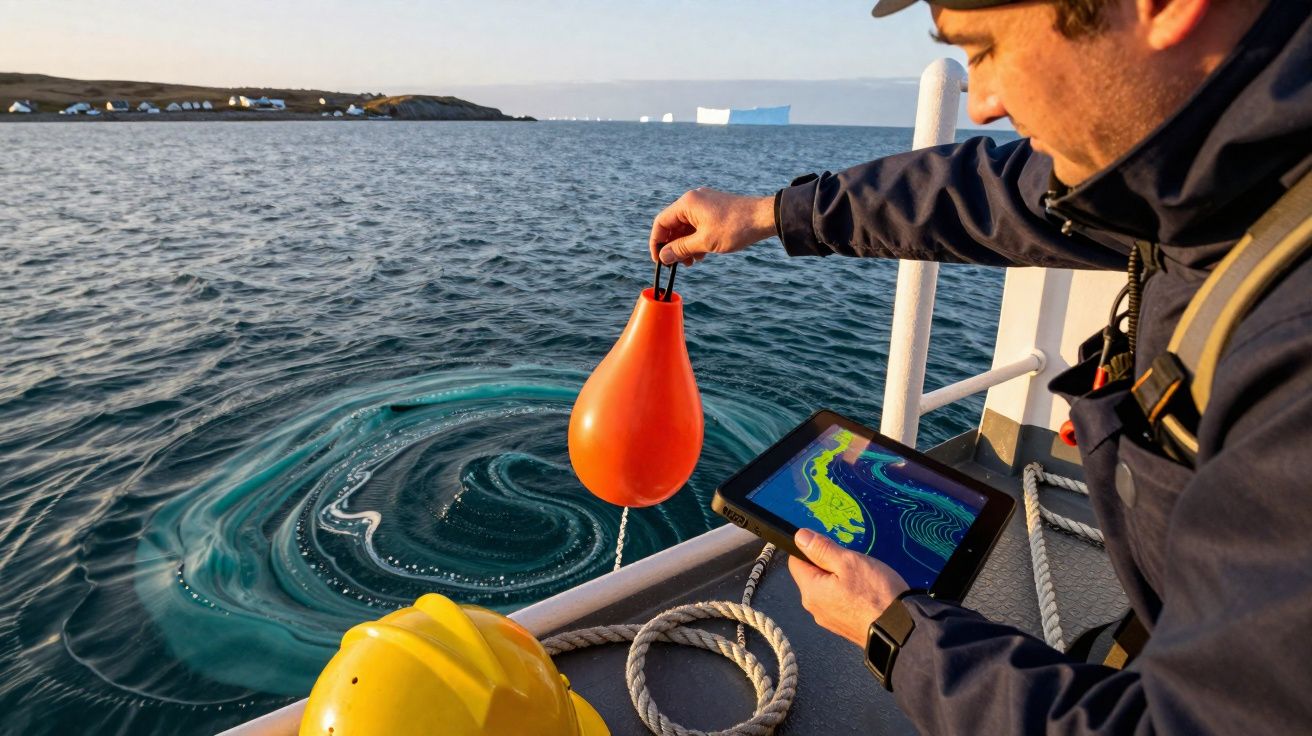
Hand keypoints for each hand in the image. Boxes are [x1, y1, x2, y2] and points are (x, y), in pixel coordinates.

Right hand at [648, 189, 775, 265]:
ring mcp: (704, 204)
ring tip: (693, 262)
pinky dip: (696, 240)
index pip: (661, 223)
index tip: (659, 260)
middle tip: (679, 264)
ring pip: (686, 227)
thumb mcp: (704, 242)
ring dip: (686, 245)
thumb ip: (680, 249)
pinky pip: (697, 225)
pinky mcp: (714, 209)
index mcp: (687, 203)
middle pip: (673, 225)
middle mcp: (693, 200)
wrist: (764, 218)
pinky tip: (702, 254)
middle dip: (674, 246)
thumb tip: (663, 257)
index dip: (656, 243)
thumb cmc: (735, 228)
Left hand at [788, 528, 910, 646]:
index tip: (832, 547)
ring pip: (827, 589)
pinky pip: (839, 602)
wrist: (901, 630)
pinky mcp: (844, 626)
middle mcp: (814, 608)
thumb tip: (799, 537)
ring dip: (840, 579)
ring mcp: (829, 620)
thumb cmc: (874, 593)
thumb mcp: (848, 562)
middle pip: (812, 576)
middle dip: (828, 564)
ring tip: (863, 578)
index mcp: (810, 591)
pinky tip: (867, 593)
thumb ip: (821, 549)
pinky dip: (849, 594)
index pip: (796, 561)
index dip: (810, 549)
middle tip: (852, 563)